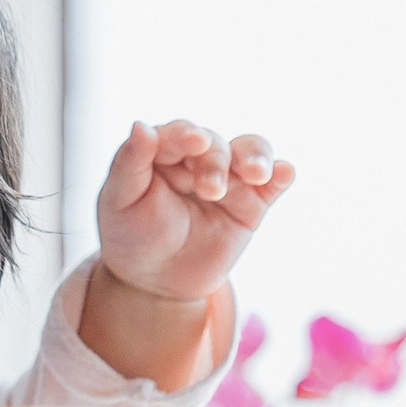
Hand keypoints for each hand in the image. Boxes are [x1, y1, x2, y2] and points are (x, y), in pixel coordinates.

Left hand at [96, 120, 292, 306]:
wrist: (154, 281)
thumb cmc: (131, 234)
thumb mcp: (120, 200)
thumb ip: (130, 163)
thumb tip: (140, 125)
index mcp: (164, 150)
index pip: (180, 133)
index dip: (187, 135)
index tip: (195, 141)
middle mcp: (199, 158)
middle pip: (216, 145)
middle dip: (215, 162)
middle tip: (210, 191)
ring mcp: (229, 178)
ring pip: (251, 152)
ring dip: (256, 157)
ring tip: (256, 173)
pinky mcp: (251, 203)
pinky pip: (272, 184)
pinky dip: (282, 174)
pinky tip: (285, 173)